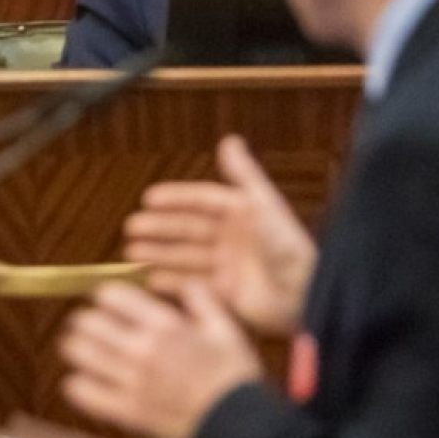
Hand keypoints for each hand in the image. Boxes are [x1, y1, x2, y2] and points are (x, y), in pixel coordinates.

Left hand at [60, 281, 260, 437]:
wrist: (239, 429)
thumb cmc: (235, 379)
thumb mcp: (227, 330)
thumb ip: (203, 300)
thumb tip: (185, 283)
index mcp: (165, 325)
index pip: (112, 296)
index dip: (104, 296)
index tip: (105, 302)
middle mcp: (143, 349)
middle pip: (87, 321)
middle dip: (85, 320)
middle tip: (88, 325)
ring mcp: (132, 381)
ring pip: (79, 352)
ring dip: (75, 347)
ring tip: (79, 348)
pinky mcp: (127, 411)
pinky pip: (83, 392)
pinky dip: (76, 384)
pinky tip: (80, 381)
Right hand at [123, 134, 315, 334]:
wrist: (307, 297)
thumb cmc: (292, 249)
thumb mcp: (265, 207)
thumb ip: (245, 175)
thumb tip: (229, 140)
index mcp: (242, 214)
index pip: (202, 200)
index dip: (175, 199)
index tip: (148, 198)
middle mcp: (232, 238)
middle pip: (188, 229)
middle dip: (160, 229)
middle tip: (132, 227)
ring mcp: (228, 266)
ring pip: (185, 256)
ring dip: (159, 254)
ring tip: (133, 253)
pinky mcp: (228, 292)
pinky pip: (194, 284)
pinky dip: (172, 282)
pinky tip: (152, 278)